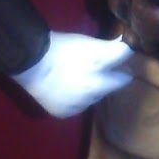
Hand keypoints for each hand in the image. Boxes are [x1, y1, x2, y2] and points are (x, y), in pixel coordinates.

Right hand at [11, 33, 133, 117]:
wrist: (28, 61)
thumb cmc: (62, 50)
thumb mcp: (90, 45)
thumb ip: (114, 50)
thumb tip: (130, 50)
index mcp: (97, 87)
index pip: (121, 81)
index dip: (124, 72)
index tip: (126, 67)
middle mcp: (87, 103)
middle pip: (103, 90)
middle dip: (103, 80)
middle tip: (99, 67)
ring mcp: (72, 109)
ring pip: (88, 99)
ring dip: (87, 89)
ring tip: (82, 75)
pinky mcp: (58, 112)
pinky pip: (73, 105)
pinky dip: (73, 97)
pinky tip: (69, 85)